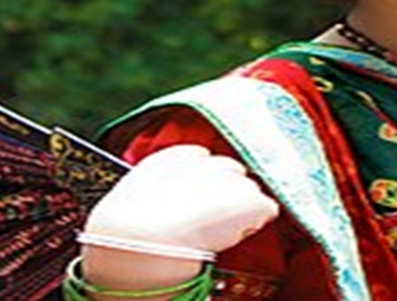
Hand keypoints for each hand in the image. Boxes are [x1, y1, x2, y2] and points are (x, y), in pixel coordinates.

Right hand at [83, 145, 279, 252]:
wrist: (144, 239)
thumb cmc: (129, 226)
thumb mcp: (135, 192)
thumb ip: (158, 183)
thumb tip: (170, 196)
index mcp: (176, 157)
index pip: (203, 158)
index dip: (206, 181)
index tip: (199, 199)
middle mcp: (208, 162)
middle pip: (231, 171)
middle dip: (227, 191)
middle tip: (211, 217)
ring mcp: (233, 180)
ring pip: (249, 190)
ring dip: (242, 207)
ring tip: (220, 229)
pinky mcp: (251, 201)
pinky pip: (267, 210)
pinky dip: (256, 222)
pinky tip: (236, 233)